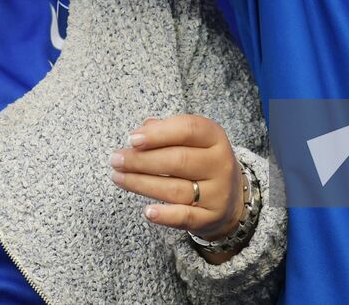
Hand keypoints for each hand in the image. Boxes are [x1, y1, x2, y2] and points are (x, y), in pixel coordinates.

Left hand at [110, 114, 244, 239]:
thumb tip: (142, 130)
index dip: (159, 134)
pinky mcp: (210, 218)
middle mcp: (219, 164)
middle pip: (178, 160)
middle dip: (142, 160)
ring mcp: (217, 192)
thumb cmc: (201, 161)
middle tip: (116, 159)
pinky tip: (148, 212)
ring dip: (142, 184)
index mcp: (215, 137)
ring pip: (176, 189)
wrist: (232, 197)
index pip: (188, 130)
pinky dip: (166, 215)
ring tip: (118, 177)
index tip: (132, 139)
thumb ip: (167, 131)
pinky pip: (185, 217)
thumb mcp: (192, 140)